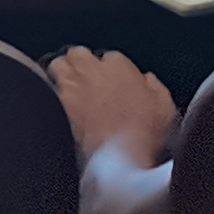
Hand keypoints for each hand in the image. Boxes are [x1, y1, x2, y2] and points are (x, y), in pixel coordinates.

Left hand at [47, 46, 178, 170]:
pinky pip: (49, 87)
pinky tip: (59, 104)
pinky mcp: (56, 103)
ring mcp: (71, 85)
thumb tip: (149, 82)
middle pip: (79, 54)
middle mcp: (92, 70)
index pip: (111, 57)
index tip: (113, 83)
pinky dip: (53, 94)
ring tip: (68, 86)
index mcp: (120, 66)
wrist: (114, 158)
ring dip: (63, 73)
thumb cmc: (140, 135)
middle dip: (81, 64)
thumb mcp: (164, 108)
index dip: (111, 71)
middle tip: (86, 80)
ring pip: (59, 64)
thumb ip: (154, 88)